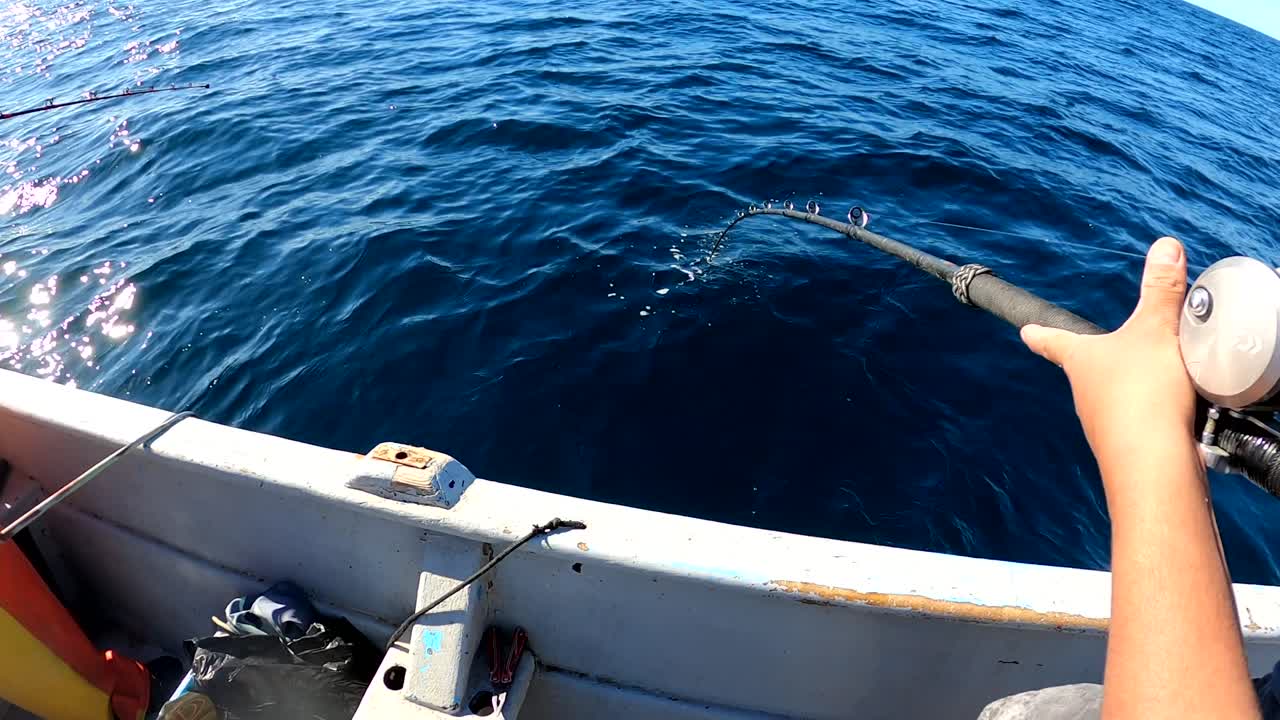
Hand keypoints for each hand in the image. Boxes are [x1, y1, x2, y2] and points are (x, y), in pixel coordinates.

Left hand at [1020, 237, 1197, 473]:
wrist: (1151, 461)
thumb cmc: (1143, 391)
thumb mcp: (1157, 330)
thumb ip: (1162, 290)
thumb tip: (1165, 245)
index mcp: (1080, 359)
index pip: (1054, 340)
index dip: (1041, 334)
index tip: (1025, 332)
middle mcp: (1083, 392)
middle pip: (1086, 371)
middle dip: (1098, 362)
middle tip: (1115, 353)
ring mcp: (1101, 422)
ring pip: (1112, 399)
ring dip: (1131, 390)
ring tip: (1156, 382)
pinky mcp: (1125, 445)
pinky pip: (1138, 423)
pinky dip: (1151, 415)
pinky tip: (1173, 413)